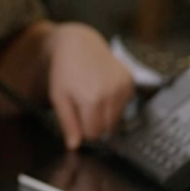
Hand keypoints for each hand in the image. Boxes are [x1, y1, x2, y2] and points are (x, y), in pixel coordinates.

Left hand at [45, 23, 135, 149]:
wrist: (78, 44)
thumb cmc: (64, 72)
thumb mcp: (59, 98)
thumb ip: (68, 124)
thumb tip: (74, 146)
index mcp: (92, 100)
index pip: (94, 133)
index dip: (83, 130)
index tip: (76, 118)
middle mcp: (112, 94)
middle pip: (107, 128)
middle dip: (95, 124)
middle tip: (83, 108)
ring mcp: (124, 87)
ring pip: (117, 119)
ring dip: (105, 115)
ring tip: (92, 97)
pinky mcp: (130, 81)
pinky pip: (125, 105)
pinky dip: (114, 103)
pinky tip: (103, 89)